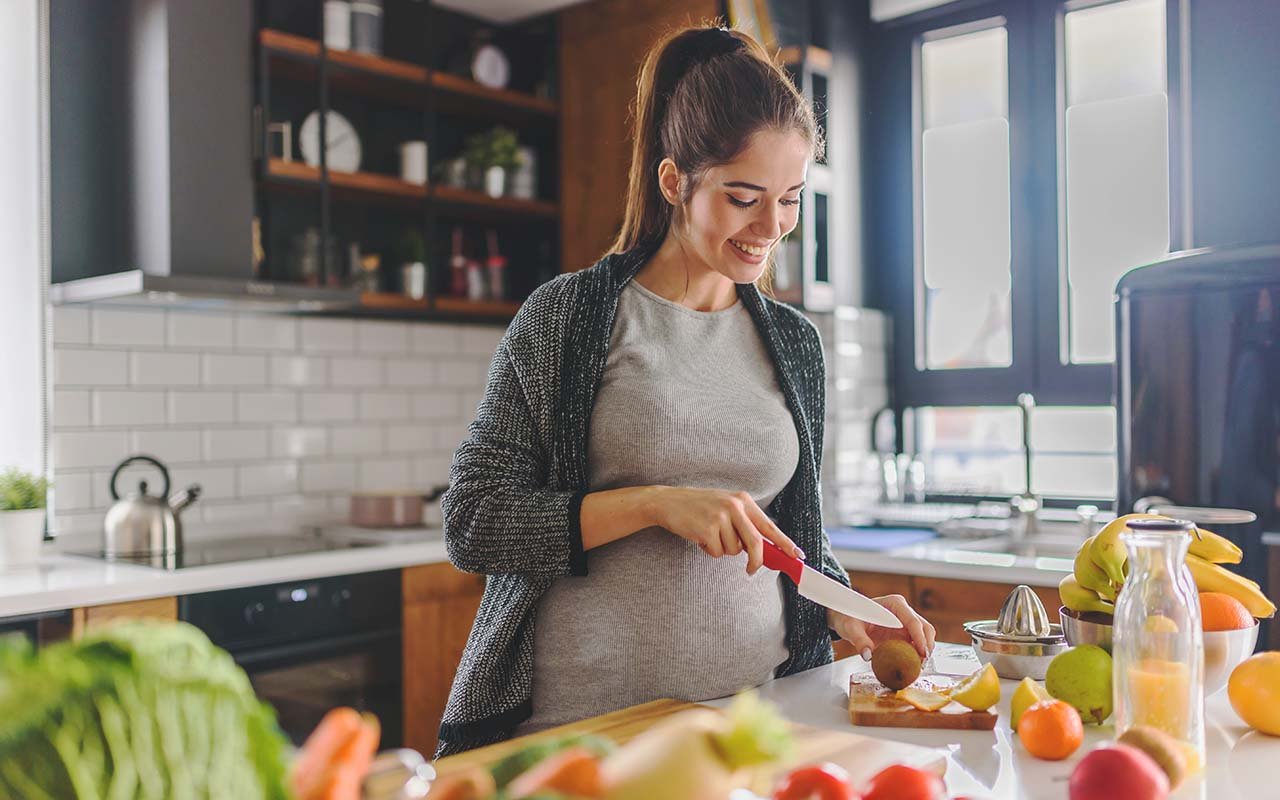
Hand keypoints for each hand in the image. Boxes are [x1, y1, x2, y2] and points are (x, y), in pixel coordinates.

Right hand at [648, 486, 804, 574]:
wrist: (668, 502)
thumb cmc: (699, 508)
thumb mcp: (725, 508)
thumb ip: (744, 524)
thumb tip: (763, 550)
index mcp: (743, 500)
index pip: (769, 526)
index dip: (785, 543)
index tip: (797, 556)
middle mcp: (735, 506)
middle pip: (756, 543)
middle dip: (756, 561)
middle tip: (751, 570)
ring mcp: (721, 517)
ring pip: (734, 550)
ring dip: (722, 550)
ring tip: (709, 535)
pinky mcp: (707, 528)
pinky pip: (717, 553)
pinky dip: (710, 551)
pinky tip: (700, 537)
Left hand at [828, 594, 935, 660]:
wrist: (847, 617)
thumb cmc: (849, 617)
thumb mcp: (850, 627)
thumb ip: (859, 640)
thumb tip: (868, 655)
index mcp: (895, 604)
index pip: (913, 621)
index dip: (920, 638)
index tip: (922, 653)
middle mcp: (904, 611)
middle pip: (925, 628)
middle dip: (927, 646)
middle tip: (922, 663)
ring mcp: (906, 622)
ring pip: (925, 636)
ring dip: (924, 651)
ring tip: (918, 667)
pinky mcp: (904, 633)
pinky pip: (917, 643)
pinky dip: (918, 654)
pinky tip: (912, 665)